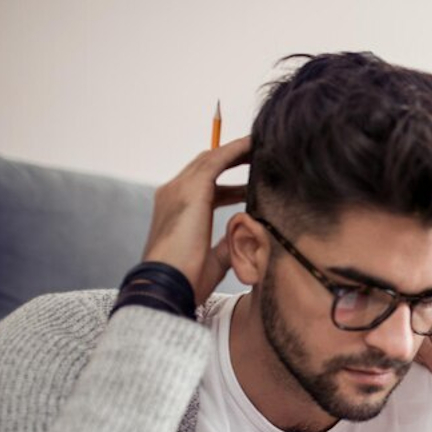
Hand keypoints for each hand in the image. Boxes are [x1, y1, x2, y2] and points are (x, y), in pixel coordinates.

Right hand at [142, 136, 249, 305]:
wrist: (168, 285)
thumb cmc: (187, 280)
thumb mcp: (212, 260)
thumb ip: (226, 245)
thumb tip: (243, 236)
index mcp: (176, 211)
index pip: (203, 187)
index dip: (228, 184)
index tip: (251, 183)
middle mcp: (173, 194)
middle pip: (206, 167)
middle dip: (233, 161)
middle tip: (261, 160)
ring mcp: (178, 189)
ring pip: (212, 159)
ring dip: (238, 152)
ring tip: (263, 148)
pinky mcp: (190, 189)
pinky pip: (217, 160)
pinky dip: (236, 151)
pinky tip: (255, 146)